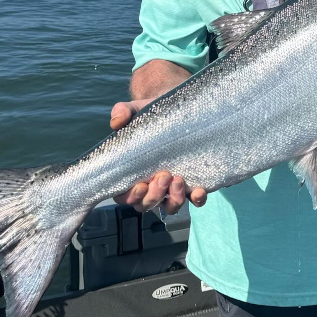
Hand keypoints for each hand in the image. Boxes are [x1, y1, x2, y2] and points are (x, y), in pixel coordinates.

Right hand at [109, 99, 206, 213]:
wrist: (178, 111)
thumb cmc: (151, 115)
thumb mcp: (136, 110)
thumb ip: (123, 112)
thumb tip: (116, 122)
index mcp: (133, 173)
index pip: (125, 196)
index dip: (131, 196)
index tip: (141, 184)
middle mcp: (151, 185)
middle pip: (146, 204)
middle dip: (154, 196)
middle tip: (164, 175)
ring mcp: (172, 188)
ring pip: (169, 207)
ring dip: (173, 200)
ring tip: (179, 180)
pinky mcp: (192, 184)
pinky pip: (195, 200)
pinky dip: (197, 200)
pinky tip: (199, 191)